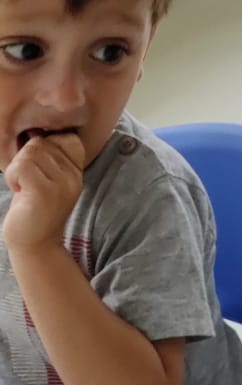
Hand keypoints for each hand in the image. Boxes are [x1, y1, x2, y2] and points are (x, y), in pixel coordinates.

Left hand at [3, 133, 86, 255]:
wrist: (35, 242)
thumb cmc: (33, 209)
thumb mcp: (48, 180)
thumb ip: (49, 158)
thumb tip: (36, 133)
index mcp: (76, 172)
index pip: (66, 138)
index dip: (44, 145)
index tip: (38, 167)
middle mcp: (74, 177)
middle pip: (42, 143)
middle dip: (24, 158)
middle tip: (26, 181)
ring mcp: (61, 185)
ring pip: (29, 154)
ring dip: (16, 169)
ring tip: (22, 187)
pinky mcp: (44, 192)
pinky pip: (21, 167)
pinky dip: (12, 177)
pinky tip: (19, 191)